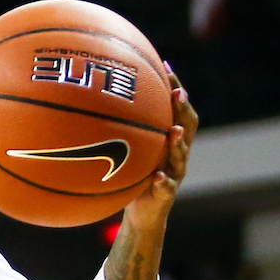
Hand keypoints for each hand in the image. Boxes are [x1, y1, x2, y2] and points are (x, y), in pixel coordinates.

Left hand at [123, 63, 199, 227]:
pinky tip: (158, 176)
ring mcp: (175, 173)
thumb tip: (93, 98)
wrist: (142, 213)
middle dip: (183, 109)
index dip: (174, 87)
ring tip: (172, 132)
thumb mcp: (128, 148)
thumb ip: (120, 127)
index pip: (176, 108)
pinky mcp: (166, 195)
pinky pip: (167, 187)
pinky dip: (164, 181)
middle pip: (187, 127)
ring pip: (181, 156)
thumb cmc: (133, 175)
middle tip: (177, 94)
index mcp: (169, 139)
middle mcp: (177, 153)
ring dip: (178, 143)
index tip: (165, 66)